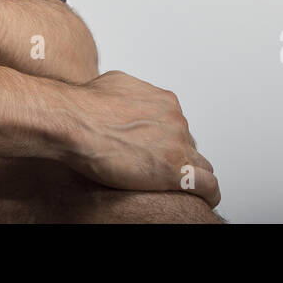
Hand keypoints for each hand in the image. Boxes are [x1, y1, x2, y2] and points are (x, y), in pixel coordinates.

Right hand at [63, 70, 219, 207]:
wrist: (75, 122)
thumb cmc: (86, 106)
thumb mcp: (114, 84)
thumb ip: (131, 94)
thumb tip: (126, 98)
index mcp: (165, 102)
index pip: (178, 125)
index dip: (167, 140)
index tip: (158, 150)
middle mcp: (176, 120)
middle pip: (188, 144)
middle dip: (176, 156)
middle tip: (158, 169)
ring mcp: (178, 145)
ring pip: (199, 164)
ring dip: (190, 174)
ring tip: (180, 187)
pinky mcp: (175, 170)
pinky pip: (207, 185)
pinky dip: (207, 193)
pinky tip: (203, 198)